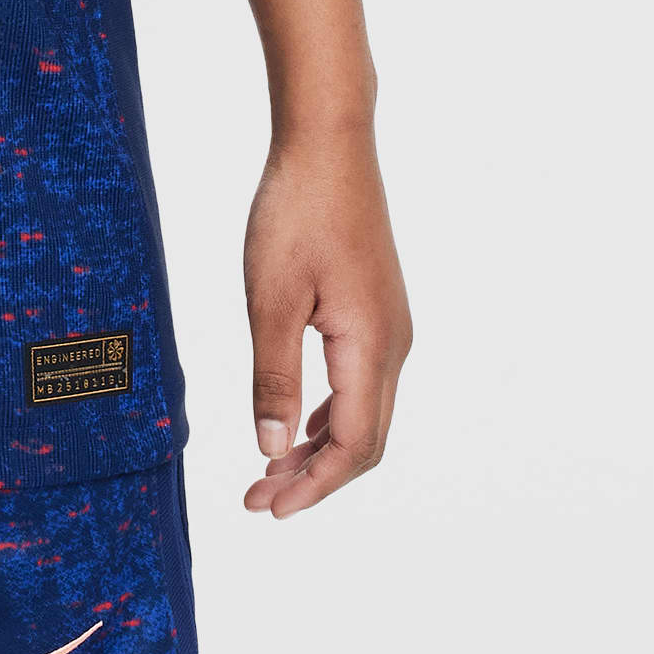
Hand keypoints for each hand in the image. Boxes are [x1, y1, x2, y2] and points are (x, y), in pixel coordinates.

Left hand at [242, 121, 409, 515]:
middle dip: (315, 478)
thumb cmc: (296, 211)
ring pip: (365, 414)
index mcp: (371, 347)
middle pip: (364, 441)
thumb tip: (271, 450)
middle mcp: (395, 345)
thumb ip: (273, 377)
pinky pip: (362, 383)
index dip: (311, 486)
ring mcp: (392, 327)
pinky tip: (298, 421)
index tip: (266, 509)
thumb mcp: (271, 297)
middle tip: (258, 500)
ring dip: (320, 448)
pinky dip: (330, 413)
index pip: (351, 446)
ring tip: (271, 470)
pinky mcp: (379, 309)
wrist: (329, 143)